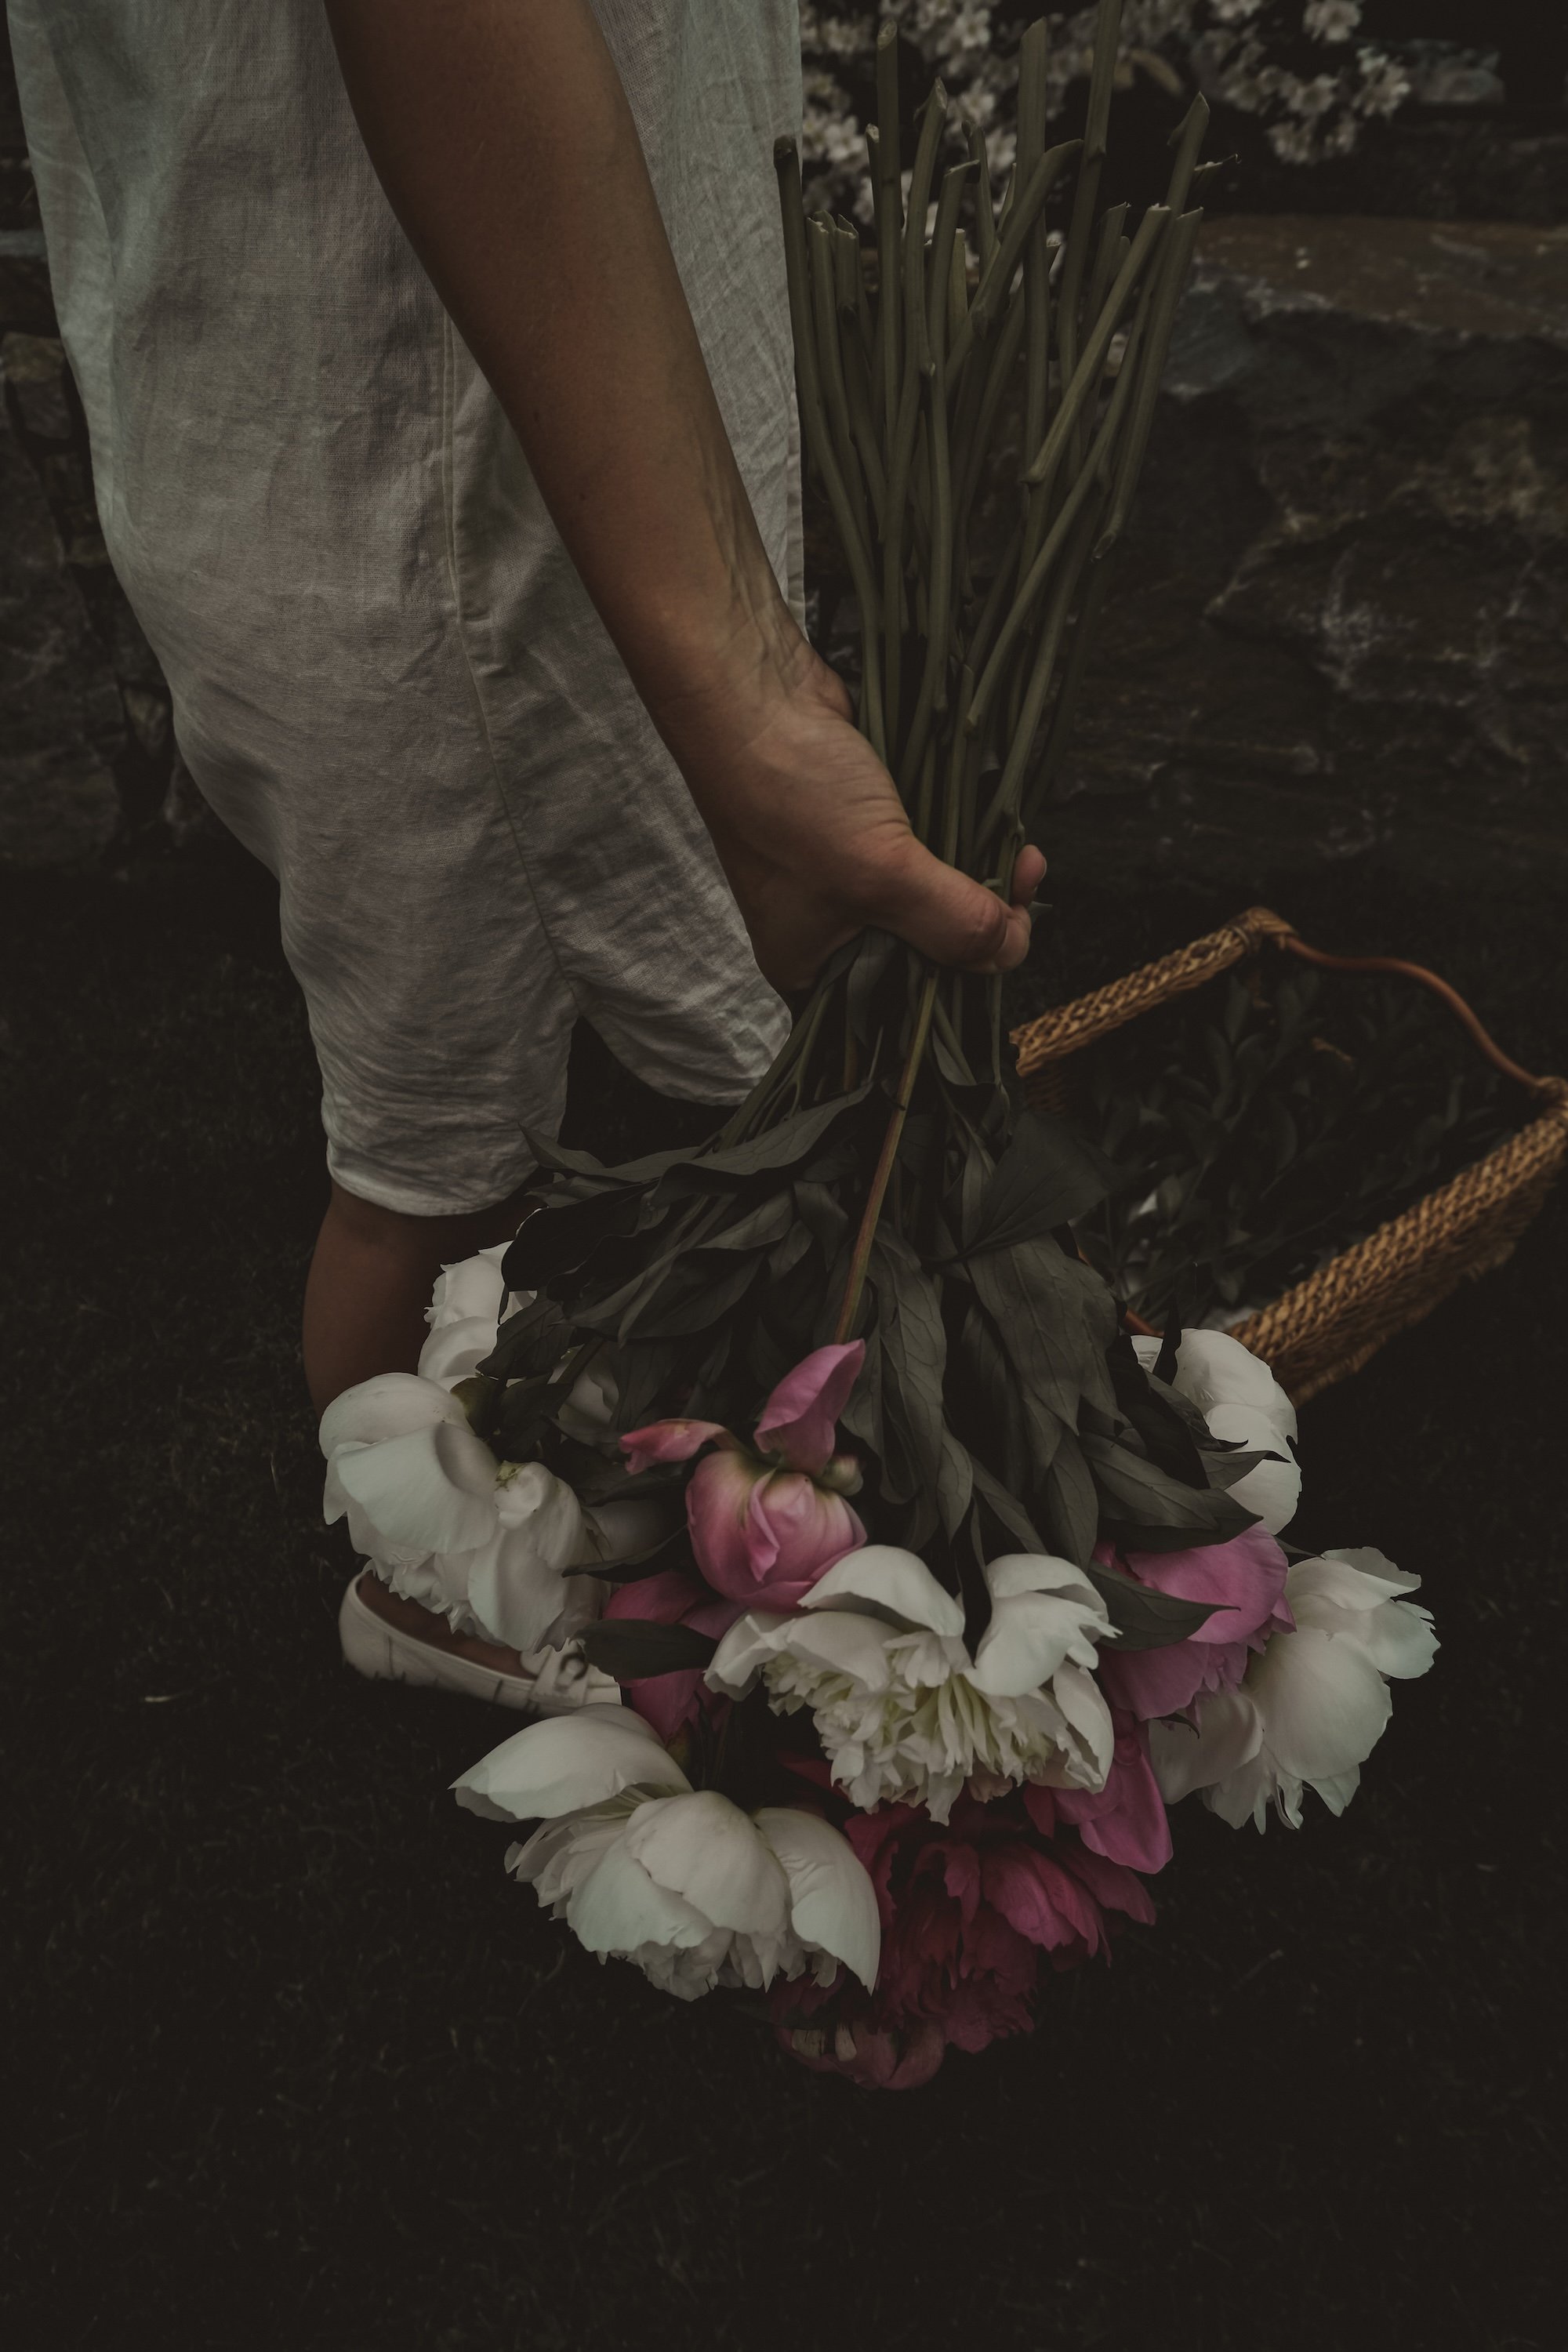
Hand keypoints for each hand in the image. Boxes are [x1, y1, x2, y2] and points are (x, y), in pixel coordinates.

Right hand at [652, 641, 1046, 993]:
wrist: (753, 695)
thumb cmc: (792, 796)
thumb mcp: (882, 876)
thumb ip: (953, 923)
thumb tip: (1012, 950)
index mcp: (812, 968)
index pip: (898, 1010)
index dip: (957, 991)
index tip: (1005, 953)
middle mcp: (830, 931)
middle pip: (926, 954)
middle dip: (981, 928)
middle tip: (1026, 895)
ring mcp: (848, 877)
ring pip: (934, 901)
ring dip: (984, 882)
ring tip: (1025, 857)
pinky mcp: (869, 829)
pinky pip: (930, 854)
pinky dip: (966, 845)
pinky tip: (1002, 831)